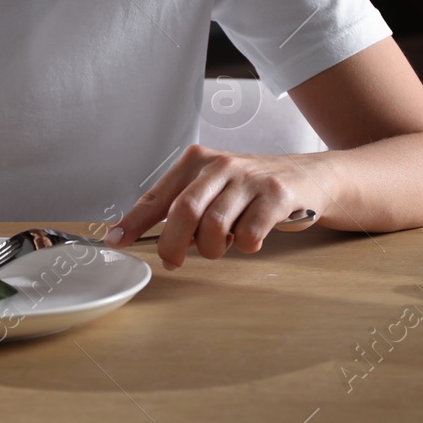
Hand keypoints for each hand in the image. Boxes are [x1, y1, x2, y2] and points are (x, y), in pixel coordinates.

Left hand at [104, 144, 322, 269]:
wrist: (307, 177)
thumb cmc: (251, 189)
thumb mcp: (212, 187)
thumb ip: (179, 206)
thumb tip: (133, 233)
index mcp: (196, 161)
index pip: (157, 196)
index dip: (133, 222)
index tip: (115, 241)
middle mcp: (220, 165)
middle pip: (183, 212)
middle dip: (174, 245)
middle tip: (175, 261)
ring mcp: (249, 179)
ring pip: (214, 226)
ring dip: (214, 248)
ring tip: (224, 244)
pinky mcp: (276, 195)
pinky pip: (248, 234)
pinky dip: (245, 246)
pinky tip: (251, 238)